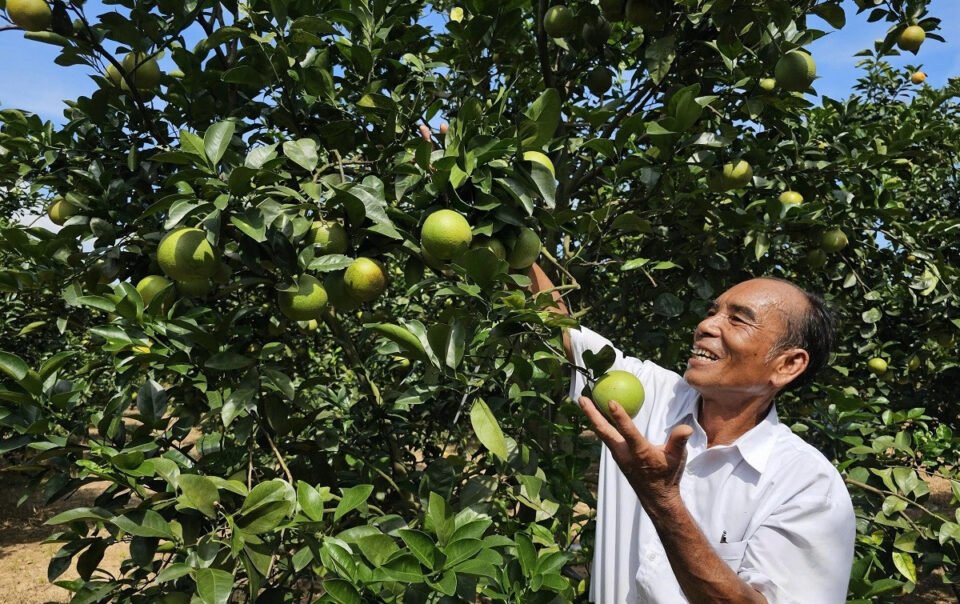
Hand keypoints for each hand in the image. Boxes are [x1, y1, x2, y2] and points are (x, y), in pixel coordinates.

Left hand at [578, 396, 692, 511]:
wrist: (656, 497)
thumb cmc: (668, 475)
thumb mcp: (677, 458)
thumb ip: (679, 442)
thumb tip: (685, 428)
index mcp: (640, 452)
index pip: (628, 432)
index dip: (619, 417)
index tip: (610, 402)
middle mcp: (625, 453)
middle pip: (604, 431)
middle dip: (592, 414)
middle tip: (581, 398)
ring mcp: (618, 455)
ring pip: (602, 433)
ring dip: (592, 417)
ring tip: (583, 400)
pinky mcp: (616, 455)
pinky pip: (606, 436)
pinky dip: (599, 424)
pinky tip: (596, 414)